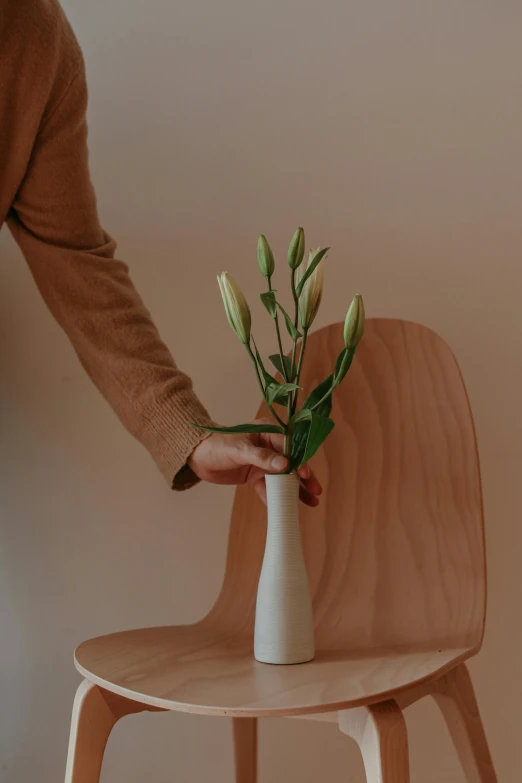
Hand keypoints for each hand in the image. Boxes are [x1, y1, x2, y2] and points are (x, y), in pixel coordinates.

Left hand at [188, 418, 321, 505]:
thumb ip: (261, 457)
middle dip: (304, 477)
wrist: (196, 458)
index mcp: (266, 432)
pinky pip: (269, 488)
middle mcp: (268, 446)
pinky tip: (286, 508)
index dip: (299, 460)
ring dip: (296, 489)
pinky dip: (276, 497)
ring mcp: (262, 462)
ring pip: (283, 477)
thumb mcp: (238, 450)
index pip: (288, 446)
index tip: (306, 474)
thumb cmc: (216, 447)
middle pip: (291, 463)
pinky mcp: (255, 475)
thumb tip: (285, 465)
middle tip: (316, 490)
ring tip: (311, 502)